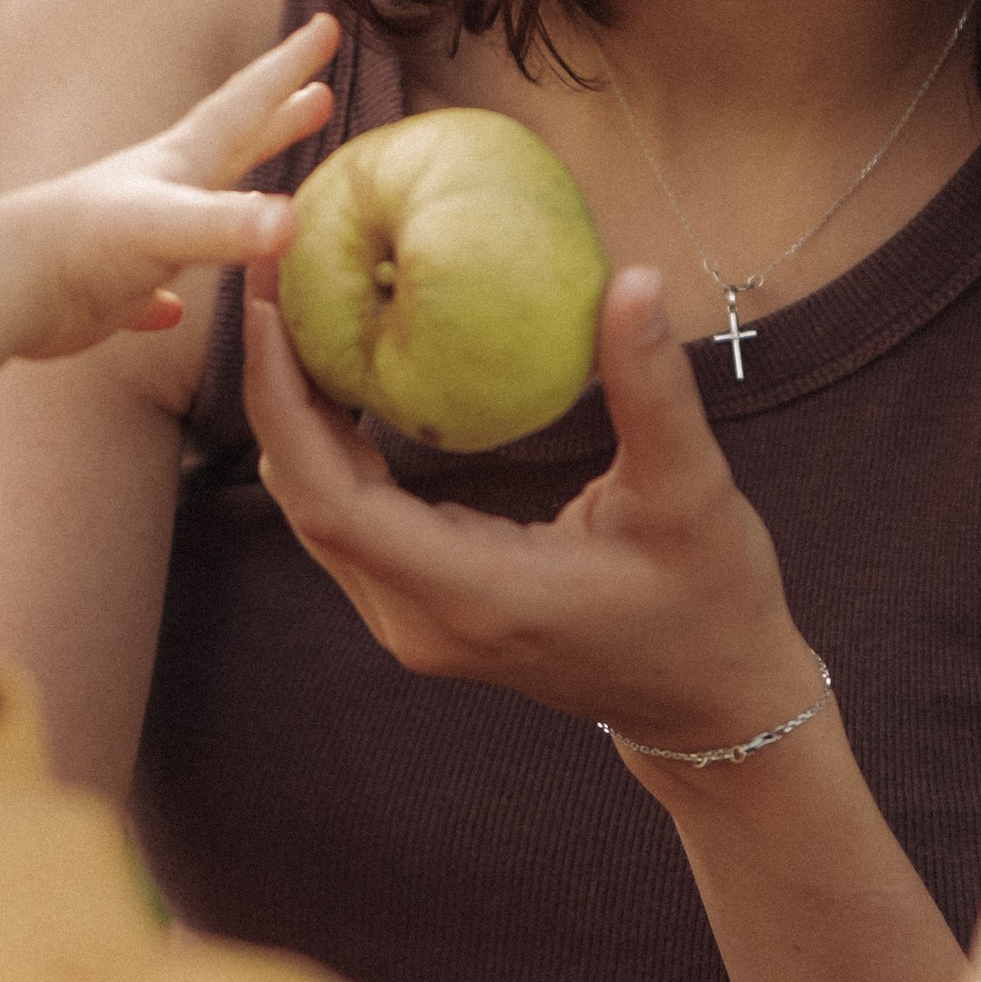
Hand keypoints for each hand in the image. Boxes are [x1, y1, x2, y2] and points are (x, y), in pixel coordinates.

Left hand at [0, 16, 337, 365]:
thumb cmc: (77, 246)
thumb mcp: (163, 227)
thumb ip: (226, 224)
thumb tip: (291, 222)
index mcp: (179, 164)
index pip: (246, 104)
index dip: (288, 66)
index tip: (328, 25)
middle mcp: (158, 190)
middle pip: (231, 142)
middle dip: (276, 116)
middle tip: (322, 92)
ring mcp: (131, 239)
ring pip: (197, 211)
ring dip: (234, 198)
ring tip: (264, 194)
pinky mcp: (105, 291)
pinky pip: (147, 291)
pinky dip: (165, 297)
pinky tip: (168, 309)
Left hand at [244, 260, 825, 744]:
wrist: (708, 702)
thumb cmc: (710, 603)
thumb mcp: (694, 494)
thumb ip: (656, 391)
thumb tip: (633, 280)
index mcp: (472, 595)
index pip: (333, 502)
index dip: (285, 404)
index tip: (270, 310)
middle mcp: (419, 620)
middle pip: (304, 499)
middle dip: (276, 389)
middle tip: (274, 280)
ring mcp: (414, 622)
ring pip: (318, 511)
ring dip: (297, 415)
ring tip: (299, 310)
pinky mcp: (422, 608)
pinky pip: (348, 520)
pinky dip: (330, 447)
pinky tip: (347, 373)